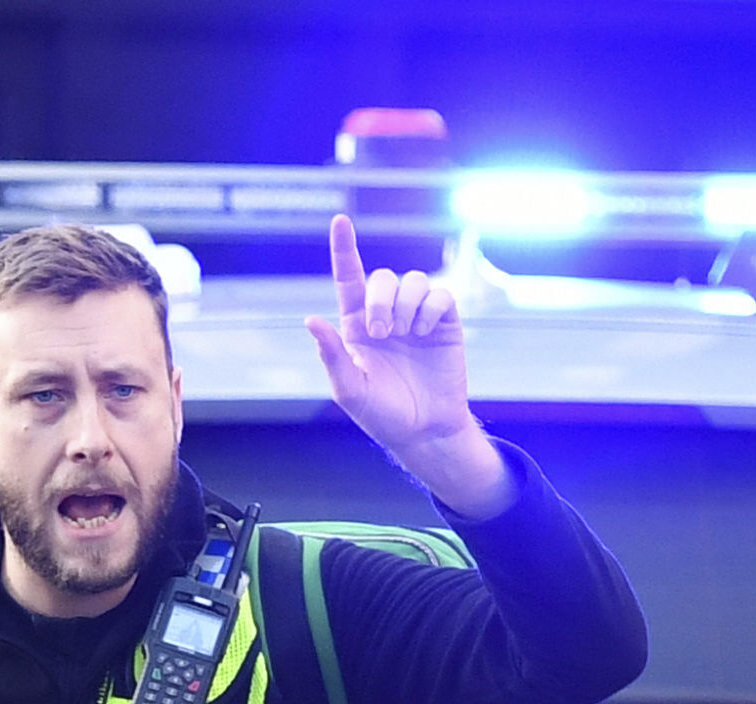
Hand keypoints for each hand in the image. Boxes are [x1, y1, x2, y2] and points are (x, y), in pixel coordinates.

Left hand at [306, 215, 512, 517]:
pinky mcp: (444, 323)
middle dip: (381, 299)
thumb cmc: (382, 414)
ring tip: (405, 335)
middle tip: (382, 333)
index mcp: (357, 327)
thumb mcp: (350, 390)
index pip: (349, 279)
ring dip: (406, 305)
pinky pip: (440, 295)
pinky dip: (431, 308)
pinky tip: (426, 333)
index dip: (344, 249)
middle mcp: (387, 316)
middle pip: (383, 278)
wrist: (424, 431)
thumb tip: (311, 320)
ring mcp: (416, 318)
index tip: (340, 220)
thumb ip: (331, 355)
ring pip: (414, 281)